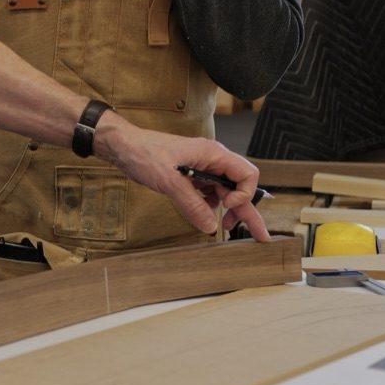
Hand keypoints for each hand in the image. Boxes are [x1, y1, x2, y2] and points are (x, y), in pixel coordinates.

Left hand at [93, 113, 269, 238]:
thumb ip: (192, 204)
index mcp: (213, 154)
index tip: (226, 206)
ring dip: (227, 210)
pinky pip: (210, 194)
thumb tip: (210, 226)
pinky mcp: (193, 177)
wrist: (124, 147)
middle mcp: (212, 161)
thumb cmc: (145, 153)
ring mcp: (203, 169)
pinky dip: (210, 206)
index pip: (247, 174)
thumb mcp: (169, 181)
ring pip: (226, 192)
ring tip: (222, 226)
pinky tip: (202, 214)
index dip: (243, 194)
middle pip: (240, 187)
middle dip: (248, 210)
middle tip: (259, 236)